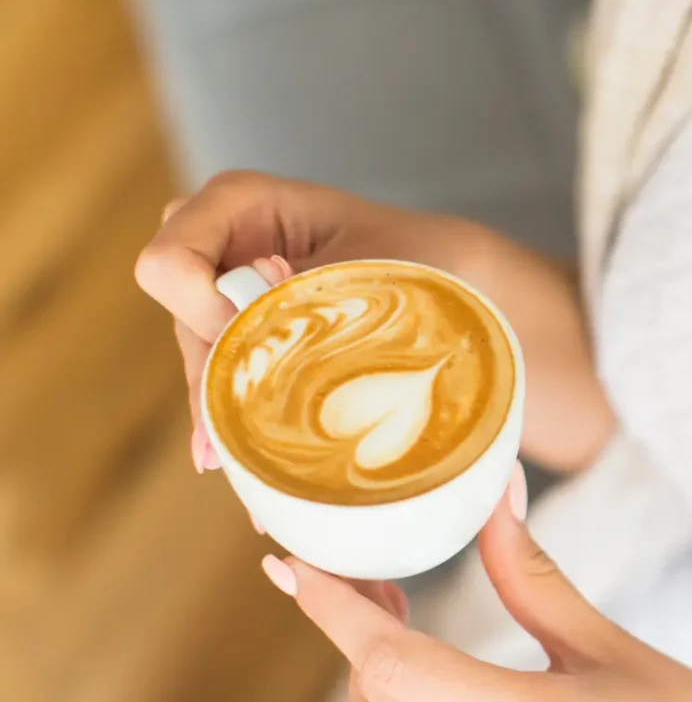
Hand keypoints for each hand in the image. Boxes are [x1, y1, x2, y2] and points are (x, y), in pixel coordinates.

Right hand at [136, 171, 613, 473]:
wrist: (508, 314)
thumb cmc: (451, 274)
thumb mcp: (378, 280)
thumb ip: (303, 310)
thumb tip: (240, 383)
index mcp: (256, 208)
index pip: (174, 255)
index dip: (197, 307)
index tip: (251, 341)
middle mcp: (244, 257)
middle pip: (184, 321)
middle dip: (208, 381)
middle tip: (232, 445)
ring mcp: (259, 311)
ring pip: (210, 368)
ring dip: (226, 426)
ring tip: (251, 488)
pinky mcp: (283, 360)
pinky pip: (241, 399)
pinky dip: (249, 443)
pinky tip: (260, 494)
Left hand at [260, 464, 691, 701]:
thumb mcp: (605, 641)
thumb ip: (528, 570)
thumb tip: (492, 488)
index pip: (391, 662)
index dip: (333, 608)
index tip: (290, 565)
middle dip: (358, 637)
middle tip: (383, 582)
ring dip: (378, 684)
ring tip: (410, 631)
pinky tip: (442, 694)